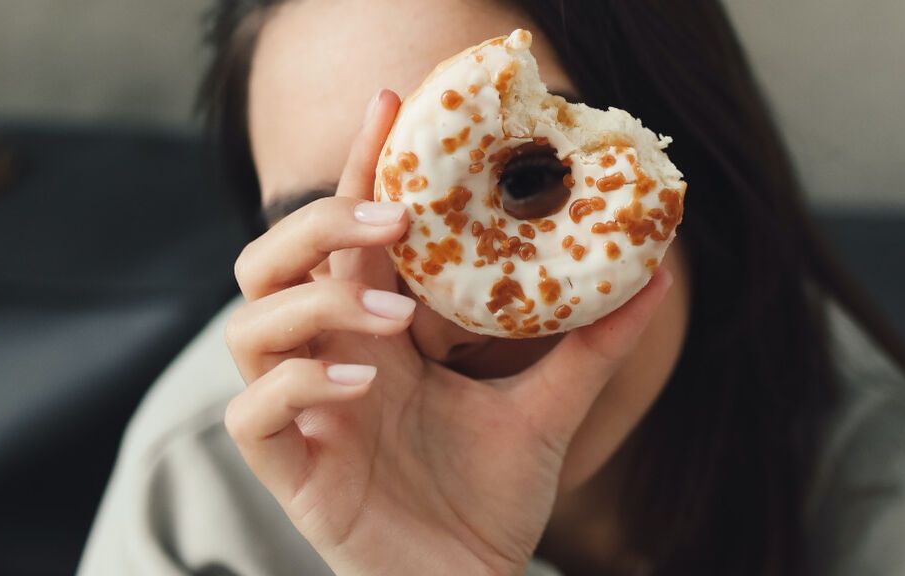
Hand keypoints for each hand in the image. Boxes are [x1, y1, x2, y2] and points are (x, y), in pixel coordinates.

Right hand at [224, 89, 672, 574]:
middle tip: (393, 222)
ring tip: (391, 323)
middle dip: (321, 222)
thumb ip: (590, 347)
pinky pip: (251, 410)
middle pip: (273, 259)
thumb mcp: (547, 409)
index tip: (388, 107)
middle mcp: (330, 359)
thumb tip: (654, 280)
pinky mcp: (290, 469)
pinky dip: (297, 381)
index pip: (350, 235)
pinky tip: (360, 384)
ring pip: (249, 323)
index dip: (359, 168)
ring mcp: (302, 413)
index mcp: (376, 334)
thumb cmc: (489, 498)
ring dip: (315, 302)